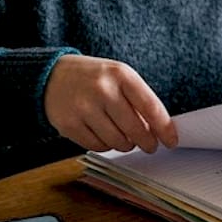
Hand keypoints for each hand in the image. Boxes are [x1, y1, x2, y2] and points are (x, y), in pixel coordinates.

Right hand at [43, 54, 178, 152]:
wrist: (50, 75)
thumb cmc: (92, 78)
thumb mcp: (118, 77)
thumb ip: (138, 100)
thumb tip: (157, 131)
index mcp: (121, 74)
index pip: (151, 107)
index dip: (164, 128)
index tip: (171, 140)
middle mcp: (102, 90)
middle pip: (135, 129)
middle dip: (147, 142)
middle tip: (150, 145)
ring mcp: (84, 108)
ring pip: (117, 142)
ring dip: (125, 144)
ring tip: (124, 137)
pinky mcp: (69, 124)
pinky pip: (98, 147)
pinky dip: (105, 145)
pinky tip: (103, 135)